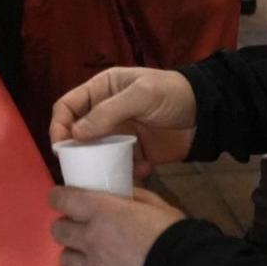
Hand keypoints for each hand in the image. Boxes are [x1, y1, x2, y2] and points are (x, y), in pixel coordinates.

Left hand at [48, 186, 184, 265]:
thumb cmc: (175, 236)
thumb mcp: (158, 206)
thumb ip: (134, 197)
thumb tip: (122, 193)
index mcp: (102, 211)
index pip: (61, 199)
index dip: (59, 198)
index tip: (63, 199)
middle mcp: (90, 239)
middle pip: (58, 231)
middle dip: (66, 227)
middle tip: (81, 229)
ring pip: (65, 261)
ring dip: (76, 256)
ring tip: (92, 258)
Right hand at [50, 67, 197, 178]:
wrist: (207, 114)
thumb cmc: (172, 94)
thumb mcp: (141, 95)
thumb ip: (108, 112)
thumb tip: (75, 134)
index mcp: (102, 90)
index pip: (68, 106)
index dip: (59, 124)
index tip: (60, 146)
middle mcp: (105, 113)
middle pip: (77, 134)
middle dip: (76, 151)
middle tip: (80, 167)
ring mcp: (120, 134)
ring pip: (96, 154)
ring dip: (100, 165)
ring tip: (106, 175)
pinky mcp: (135, 153)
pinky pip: (120, 166)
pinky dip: (126, 171)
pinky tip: (141, 170)